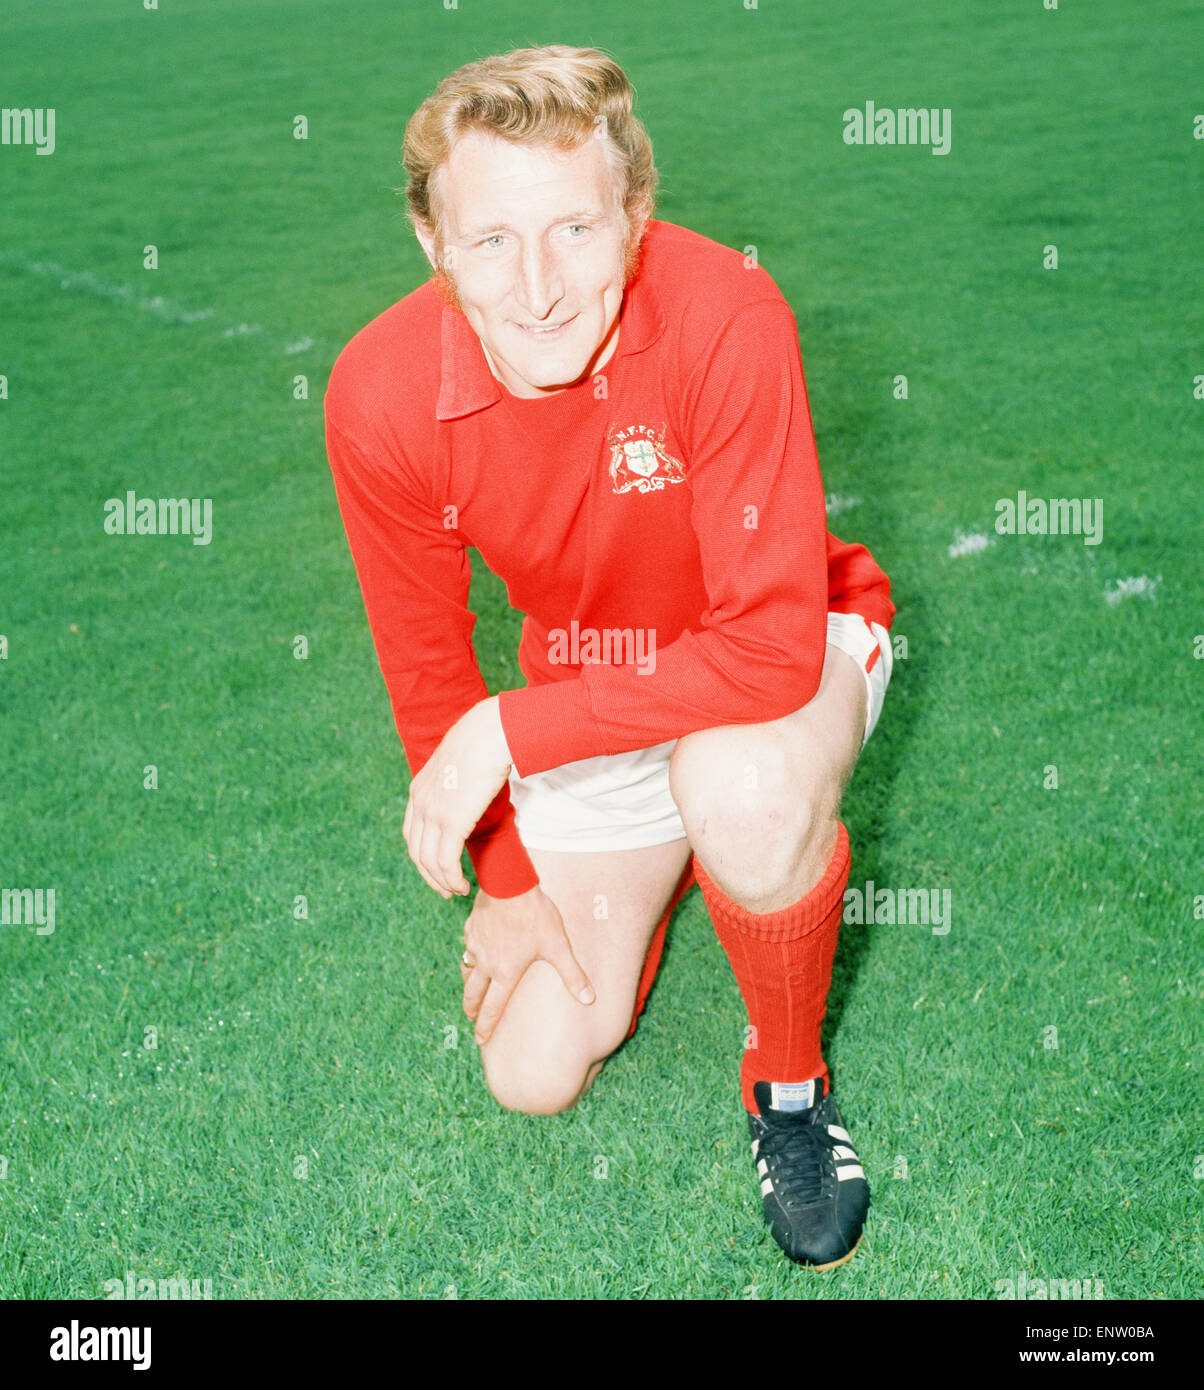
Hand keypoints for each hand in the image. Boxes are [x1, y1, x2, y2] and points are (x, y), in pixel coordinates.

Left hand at [403, 697, 512, 898]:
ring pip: (429, 862)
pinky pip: (445, 861)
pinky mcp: (451, 822)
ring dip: (442, 882)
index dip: (422, 856)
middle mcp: (420, 804)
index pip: (411, 834)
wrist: (487, 735)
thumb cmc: (483, 744)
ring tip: (457, 891)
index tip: (437, 868)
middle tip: (445, 890)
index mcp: (418, 791)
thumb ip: (458, 783)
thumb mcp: (460, 765)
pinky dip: (451, 879)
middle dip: (429, 877)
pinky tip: (462, 886)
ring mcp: (433, 814)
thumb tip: (473, 788)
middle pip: (416, 852)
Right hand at [460, 884, 595, 1044]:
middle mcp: (487, 963)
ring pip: (467, 970)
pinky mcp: (471, 929)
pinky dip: (470, 954)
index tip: (480, 1040)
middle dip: (471, 1009)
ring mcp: (476, 946)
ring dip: (469, 983)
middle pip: (473, 994)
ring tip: (471, 989)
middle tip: (470, 1018)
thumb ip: (572, 974)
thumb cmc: (535, 916)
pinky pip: (468, 947)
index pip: (493, 1007)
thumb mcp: (558, 946)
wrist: (508, 885)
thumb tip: (590, 999)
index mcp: (506, 972)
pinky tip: (476, 950)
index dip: (486, 1026)